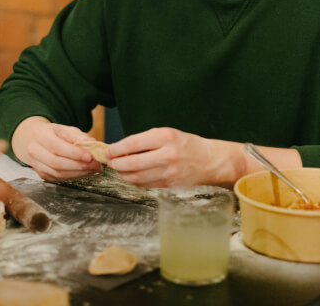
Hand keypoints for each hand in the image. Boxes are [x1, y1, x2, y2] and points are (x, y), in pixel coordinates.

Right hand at [11, 116, 101, 181]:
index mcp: (40, 134)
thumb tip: (91, 143)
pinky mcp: (41, 174)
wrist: (34, 140)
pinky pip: (58, 179)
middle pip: (56, 162)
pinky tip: (83, 172)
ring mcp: (36, 164)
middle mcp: (34, 150)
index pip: (56, 146)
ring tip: (92, 169)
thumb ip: (78, 136)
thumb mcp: (64, 129)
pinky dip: (73, 176)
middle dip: (78, 165)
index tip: (89, 156)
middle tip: (94, 165)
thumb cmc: (52, 134)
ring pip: (58, 173)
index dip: (73, 153)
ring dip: (78, 173)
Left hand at [106, 127, 242, 187]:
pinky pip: (145, 185)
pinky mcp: (169, 186)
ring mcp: (168, 173)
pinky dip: (134, 181)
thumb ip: (146, 140)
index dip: (116, 148)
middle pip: (131, 163)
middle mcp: (166, 155)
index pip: (132, 143)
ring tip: (119, 169)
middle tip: (110, 161)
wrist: (211, 162)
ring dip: (123, 174)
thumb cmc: (188, 145)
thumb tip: (121, 149)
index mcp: (165, 137)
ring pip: (136, 177)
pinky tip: (132, 176)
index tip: (108, 150)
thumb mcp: (168, 133)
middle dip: (116, 163)